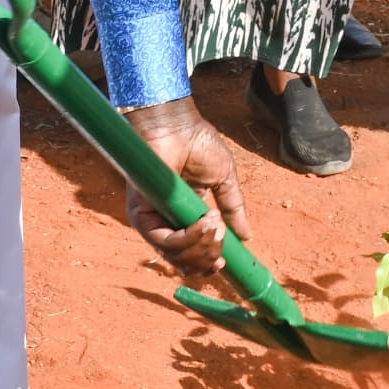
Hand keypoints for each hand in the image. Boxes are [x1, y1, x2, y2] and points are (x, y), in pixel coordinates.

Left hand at [121, 97, 251, 277]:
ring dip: (202, 247)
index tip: (225, 262)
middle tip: (222, 236)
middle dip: (209, 257)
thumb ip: (233, 209)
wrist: (178, 125)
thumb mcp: (224, 180)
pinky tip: (206, 222)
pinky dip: (189, 238)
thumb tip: (247, 237)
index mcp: (183, 216)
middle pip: (186, 263)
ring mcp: (152, 221)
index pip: (192, 255)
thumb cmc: (197, 144)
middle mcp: (165, 222)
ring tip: (216, 225)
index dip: (208, 263)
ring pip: (176, 257)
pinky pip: (165, 242)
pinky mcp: (141, 215)